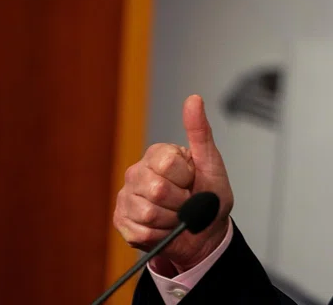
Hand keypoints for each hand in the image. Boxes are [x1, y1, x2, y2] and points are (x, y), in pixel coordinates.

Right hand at [113, 95, 233, 274]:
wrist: (205, 233)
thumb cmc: (209, 196)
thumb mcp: (211, 163)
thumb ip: (200, 132)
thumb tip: (194, 98)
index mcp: (158, 154)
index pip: (168, 164)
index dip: (187, 178)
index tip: (193, 180)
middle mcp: (137, 172)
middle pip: (157, 190)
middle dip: (181, 202)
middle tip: (187, 201)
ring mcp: (126, 197)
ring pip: (147, 213)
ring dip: (171, 220)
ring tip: (177, 215)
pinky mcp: (121, 221)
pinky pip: (140, 232)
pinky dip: (160, 235)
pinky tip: (165, 228)